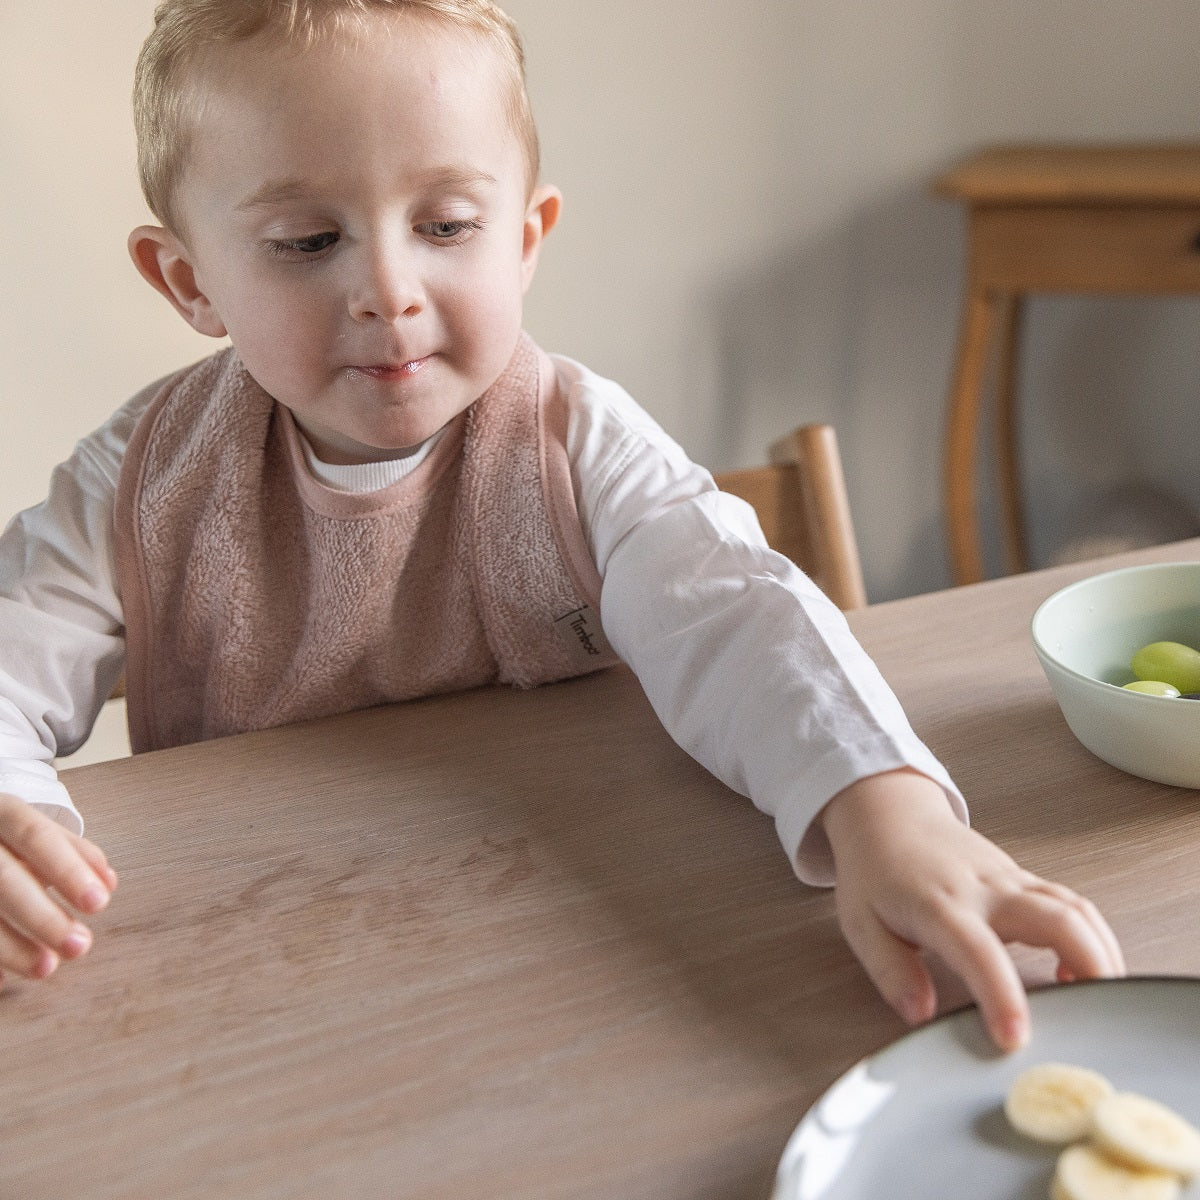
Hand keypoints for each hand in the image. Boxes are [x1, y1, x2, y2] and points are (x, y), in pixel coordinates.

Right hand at [0, 793, 116, 984]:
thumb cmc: (6, 840)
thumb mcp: (35, 832)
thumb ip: (74, 853)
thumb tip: (107, 883)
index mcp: (2, 812)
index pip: (36, 836)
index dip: (68, 870)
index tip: (99, 903)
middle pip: (5, 879)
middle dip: (43, 916)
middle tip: (79, 946)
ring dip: (11, 946)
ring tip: (46, 967)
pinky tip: (5, 975)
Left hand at [818, 768, 1124, 1051]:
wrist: (889, 816)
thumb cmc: (875, 872)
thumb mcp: (861, 924)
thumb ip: (890, 972)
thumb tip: (918, 1015)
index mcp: (939, 905)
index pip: (979, 952)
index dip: (1001, 996)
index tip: (1015, 1038)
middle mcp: (985, 889)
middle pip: (1057, 919)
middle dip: (1089, 969)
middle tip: (1093, 1021)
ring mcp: (1010, 880)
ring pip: (1076, 909)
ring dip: (1101, 956)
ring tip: (1098, 1003)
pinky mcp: (1025, 879)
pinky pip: (1073, 905)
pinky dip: (1093, 939)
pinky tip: (1080, 973)